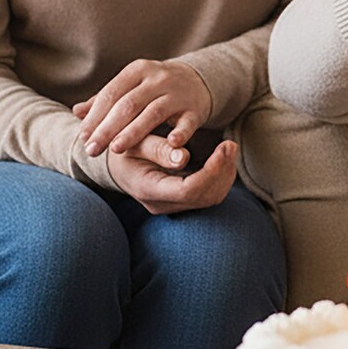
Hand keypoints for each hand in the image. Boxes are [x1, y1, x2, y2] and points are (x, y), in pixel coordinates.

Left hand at [74, 59, 212, 157]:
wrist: (199, 80)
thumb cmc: (156, 88)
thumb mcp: (131, 86)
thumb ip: (106, 99)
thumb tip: (77, 112)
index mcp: (138, 70)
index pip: (111, 94)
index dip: (95, 117)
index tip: (83, 138)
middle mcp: (158, 79)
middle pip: (128, 104)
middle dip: (107, 129)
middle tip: (92, 150)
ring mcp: (178, 93)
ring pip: (153, 113)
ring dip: (133, 132)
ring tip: (116, 150)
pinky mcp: (195, 108)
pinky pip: (187, 122)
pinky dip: (180, 133)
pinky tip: (171, 144)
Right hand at [107, 138, 237, 214]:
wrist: (116, 164)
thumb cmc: (123, 148)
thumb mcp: (134, 143)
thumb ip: (157, 149)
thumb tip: (184, 157)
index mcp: (148, 189)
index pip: (188, 190)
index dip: (211, 170)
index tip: (224, 147)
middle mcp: (162, 203)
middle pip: (204, 196)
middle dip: (222, 170)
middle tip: (231, 143)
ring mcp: (173, 205)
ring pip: (211, 197)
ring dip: (225, 173)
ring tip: (229, 147)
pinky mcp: (182, 200)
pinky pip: (210, 194)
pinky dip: (221, 176)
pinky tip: (223, 157)